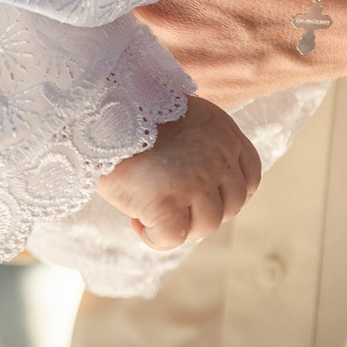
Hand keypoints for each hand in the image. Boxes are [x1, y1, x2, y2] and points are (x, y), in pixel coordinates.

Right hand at [94, 96, 261, 249]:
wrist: (96, 107)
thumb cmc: (127, 113)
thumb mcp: (178, 118)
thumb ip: (199, 146)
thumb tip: (198, 189)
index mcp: (223, 131)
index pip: (250, 175)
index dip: (229, 193)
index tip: (203, 198)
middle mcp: (218, 155)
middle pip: (231, 205)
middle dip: (203, 213)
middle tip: (171, 208)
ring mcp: (196, 180)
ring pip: (206, 225)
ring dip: (181, 226)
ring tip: (150, 214)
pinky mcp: (166, 201)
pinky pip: (172, 239)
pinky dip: (155, 238)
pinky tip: (136, 222)